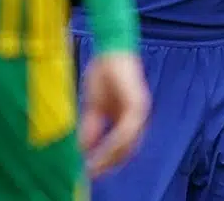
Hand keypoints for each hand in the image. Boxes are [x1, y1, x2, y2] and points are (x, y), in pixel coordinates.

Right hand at [78, 52, 150, 176]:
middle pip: (126, 151)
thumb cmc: (103, 75)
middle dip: (107, 164)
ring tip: (92, 165)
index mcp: (128, 119)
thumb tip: (83, 150)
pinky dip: (114, 142)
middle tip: (90, 173)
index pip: (120, 148)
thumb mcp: (93, 107)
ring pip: (127, 144)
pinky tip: (101, 149)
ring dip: (109, 157)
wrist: (110, 50)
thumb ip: (91, 128)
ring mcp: (140, 112)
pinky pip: (126, 130)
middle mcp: (138, 118)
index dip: (105, 161)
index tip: (89, 171)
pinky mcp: (138, 104)